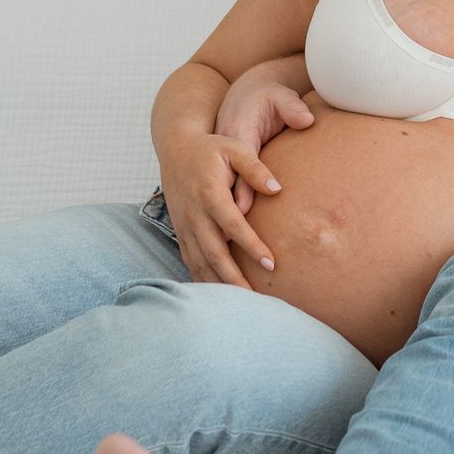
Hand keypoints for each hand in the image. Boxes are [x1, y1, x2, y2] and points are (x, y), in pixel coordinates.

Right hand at [158, 76, 315, 287]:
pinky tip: (218, 297)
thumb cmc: (211, 148)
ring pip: (200, 263)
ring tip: (241, 306)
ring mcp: (185, 226)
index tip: (271, 264)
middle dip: (235, 278)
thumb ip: (255, 168)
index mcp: (210, 193)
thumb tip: (277, 189)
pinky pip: (190, 262)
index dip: (251, 246)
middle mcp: (195, 214)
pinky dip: (203, 280)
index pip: (233, 226)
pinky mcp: (181, 232)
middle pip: (215, 253)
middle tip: (258, 299)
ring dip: (219, 286)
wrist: (176, 148)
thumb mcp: (234, 148)